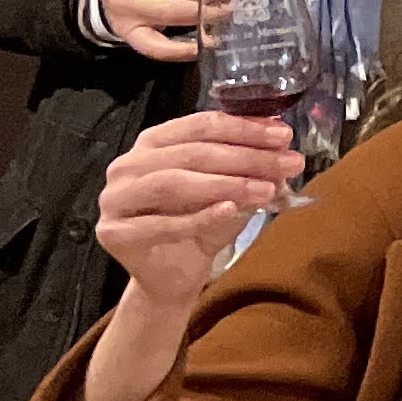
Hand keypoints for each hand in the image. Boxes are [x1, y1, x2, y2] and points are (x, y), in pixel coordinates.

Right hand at [93, 109, 299, 309]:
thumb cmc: (200, 224)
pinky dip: (199, 216)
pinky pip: (162, 223)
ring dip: (225, 184)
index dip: (243, 128)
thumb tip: (282, 142)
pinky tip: (230, 210)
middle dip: (244, 156)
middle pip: (190, 153)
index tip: (284, 135)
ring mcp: (115, 199)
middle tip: (287, 163)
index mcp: (153, 143)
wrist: (174, 275)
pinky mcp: (114, 233)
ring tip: (266, 189)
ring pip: (172, 183)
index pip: (200, 125)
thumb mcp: (231, 190)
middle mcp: (127, 165)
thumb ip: (248, 165)